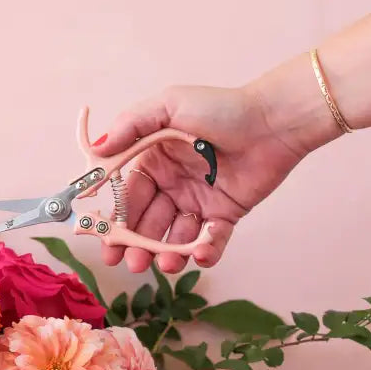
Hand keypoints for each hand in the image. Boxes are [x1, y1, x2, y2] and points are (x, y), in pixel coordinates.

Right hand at [92, 85, 305, 272]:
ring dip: (167, 254)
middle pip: (147, 223)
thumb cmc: (222, 108)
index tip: (105, 239)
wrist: (274, 121)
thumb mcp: (169, 105)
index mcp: (154, 161)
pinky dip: (205, 252)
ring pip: (175, 236)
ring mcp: (198, 202)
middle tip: (131, 263)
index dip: (115, 220)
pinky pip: (210, 240)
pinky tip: (202, 254)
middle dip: (137, 246)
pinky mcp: (224, 215)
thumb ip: (130, 126)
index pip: (128, 197)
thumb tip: (96, 149)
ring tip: (167, 264)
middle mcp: (172, 185)